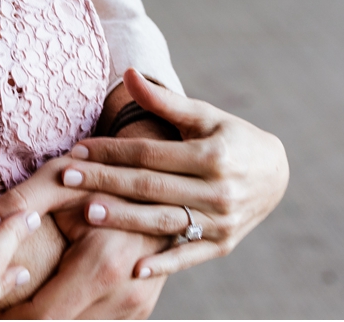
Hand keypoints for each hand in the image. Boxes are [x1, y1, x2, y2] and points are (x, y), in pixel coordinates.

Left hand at [0, 162, 164, 318]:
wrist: (158, 186)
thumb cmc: (105, 177)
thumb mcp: (60, 179)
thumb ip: (19, 203)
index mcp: (103, 265)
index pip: (43, 316)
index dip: (9, 316)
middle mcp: (126, 294)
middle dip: (24, 318)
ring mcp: (137, 306)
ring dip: (50, 318)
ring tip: (22, 302)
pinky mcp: (140, 309)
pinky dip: (71, 316)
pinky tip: (51, 301)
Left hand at [53, 69, 288, 278]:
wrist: (276, 173)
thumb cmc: (230, 137)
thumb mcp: (204, 116)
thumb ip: (163, 101)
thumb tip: (128, 73)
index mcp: (212, 155)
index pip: (149, 154)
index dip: (111, 152)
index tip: (76, 150)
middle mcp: (219, 190)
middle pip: (150, 187)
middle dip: (105, 182)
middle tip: (67, 178)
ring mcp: (223, 221)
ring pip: (164, 221)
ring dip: (124, 220)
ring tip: (86, 213)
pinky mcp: (224, 244)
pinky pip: (189, 256)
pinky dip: (164, 264)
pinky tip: (135, 269)